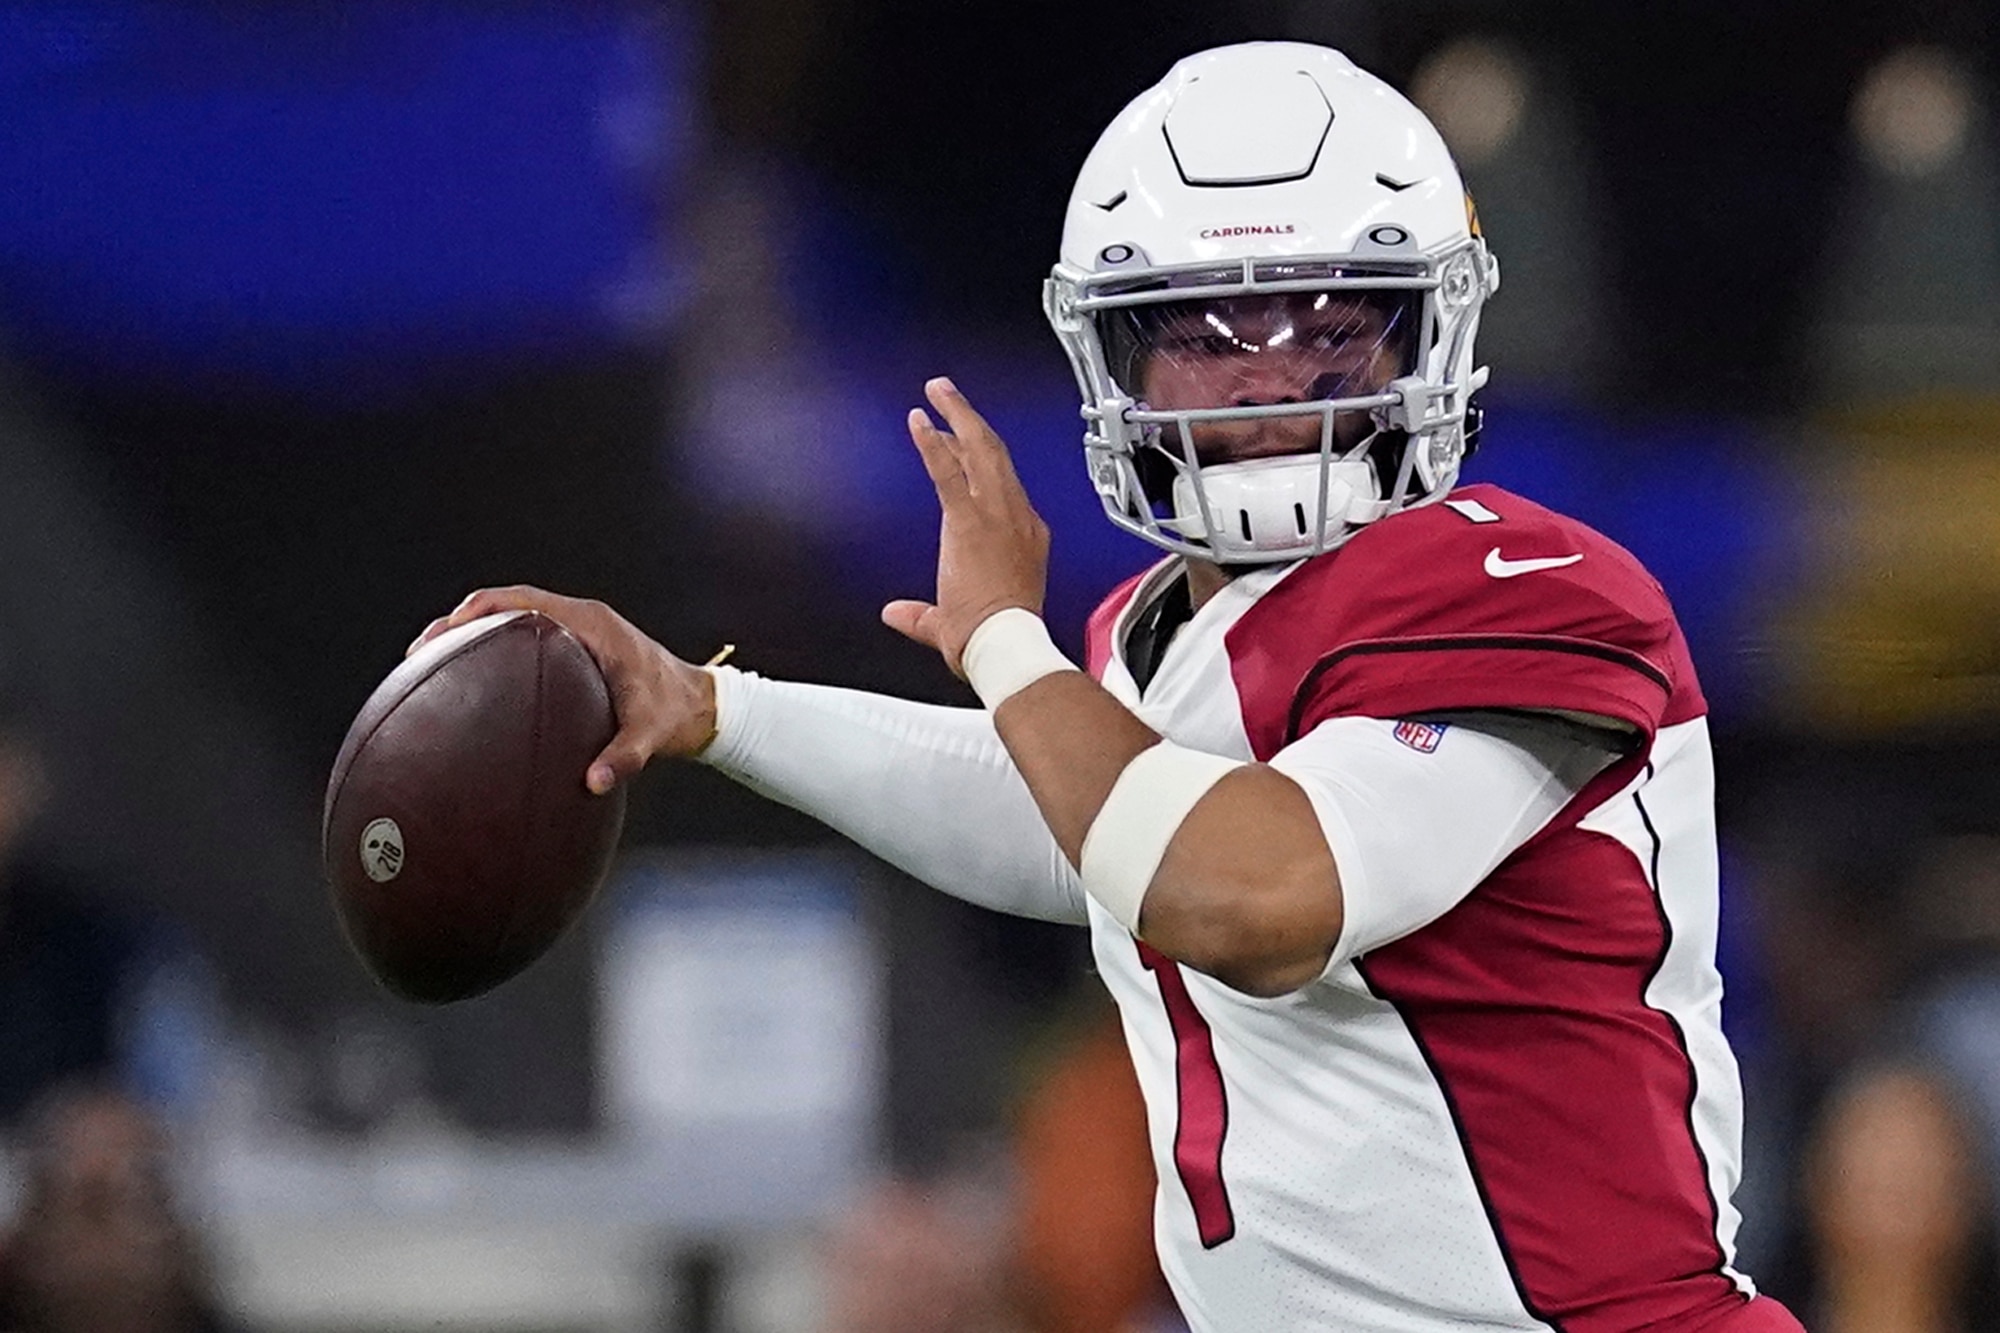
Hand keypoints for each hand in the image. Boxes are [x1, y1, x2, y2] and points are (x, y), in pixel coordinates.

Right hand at [407, 586, 714, 793]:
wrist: (699, 706)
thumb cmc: (675, 713)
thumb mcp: (651, 735)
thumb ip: (624, 757)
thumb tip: (593, 783)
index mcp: (590, 624)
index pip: (521, 601)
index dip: (476, 611)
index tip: (441, 632)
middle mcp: (579, 621)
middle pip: (504, 607)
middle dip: (458, 624)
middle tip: (418, 654)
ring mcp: (575, 634)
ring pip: (510, 622)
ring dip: (471, 637)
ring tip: (429, 667)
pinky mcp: (573, 651)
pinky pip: (523, 642)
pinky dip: (492, 653)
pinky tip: (469, 687)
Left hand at [881, 377, 1050, 674]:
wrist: (1005, 644)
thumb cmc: (996, 637)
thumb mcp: (955, 622)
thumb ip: (921, 615)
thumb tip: (896, 614)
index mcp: (1024, 536)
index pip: (1001, 484)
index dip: (978, 459)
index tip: (957, 442)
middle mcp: (1015, 518)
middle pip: (994, 455)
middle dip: (971, 421)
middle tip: (950, 397)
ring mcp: (995, 515)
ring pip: (980, 450)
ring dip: (958, 415)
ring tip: (939, 391)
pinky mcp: (969, 520)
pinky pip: (949, 472)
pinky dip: (932, 443)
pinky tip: (919, 421)